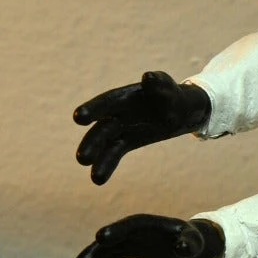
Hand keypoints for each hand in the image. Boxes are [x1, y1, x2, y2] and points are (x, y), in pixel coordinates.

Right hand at [73, 71, 210, 184]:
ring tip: (94, 178)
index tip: (78, 117)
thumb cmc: (171, 94)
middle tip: (81, 158)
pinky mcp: (126, 141)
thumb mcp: (167, 87)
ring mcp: (120, 128)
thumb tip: (148, 78)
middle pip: (102, 128)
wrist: (179, 109)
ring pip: (105, 144)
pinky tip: (98, 179)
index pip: (106, 102)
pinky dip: (106, 165)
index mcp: (123, 96)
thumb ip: (158, 83)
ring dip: (98, 159)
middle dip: (92, 142)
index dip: (93, 109)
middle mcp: (117, 113)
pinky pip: (114, 154)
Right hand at [75, 214, 223, 257]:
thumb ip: (189, 243)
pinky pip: (110, 256)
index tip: (100, 237)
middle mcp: (138, 228)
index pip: (132, 224)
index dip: (116, 230)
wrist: (190, 244)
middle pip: (115, 235)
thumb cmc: (194, 242)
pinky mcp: (128, 248)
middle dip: (99, 247)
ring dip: (94, 256)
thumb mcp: (195, 244)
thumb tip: (182, 246)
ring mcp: (131, 238)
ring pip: (108, 247)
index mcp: (153, 223)